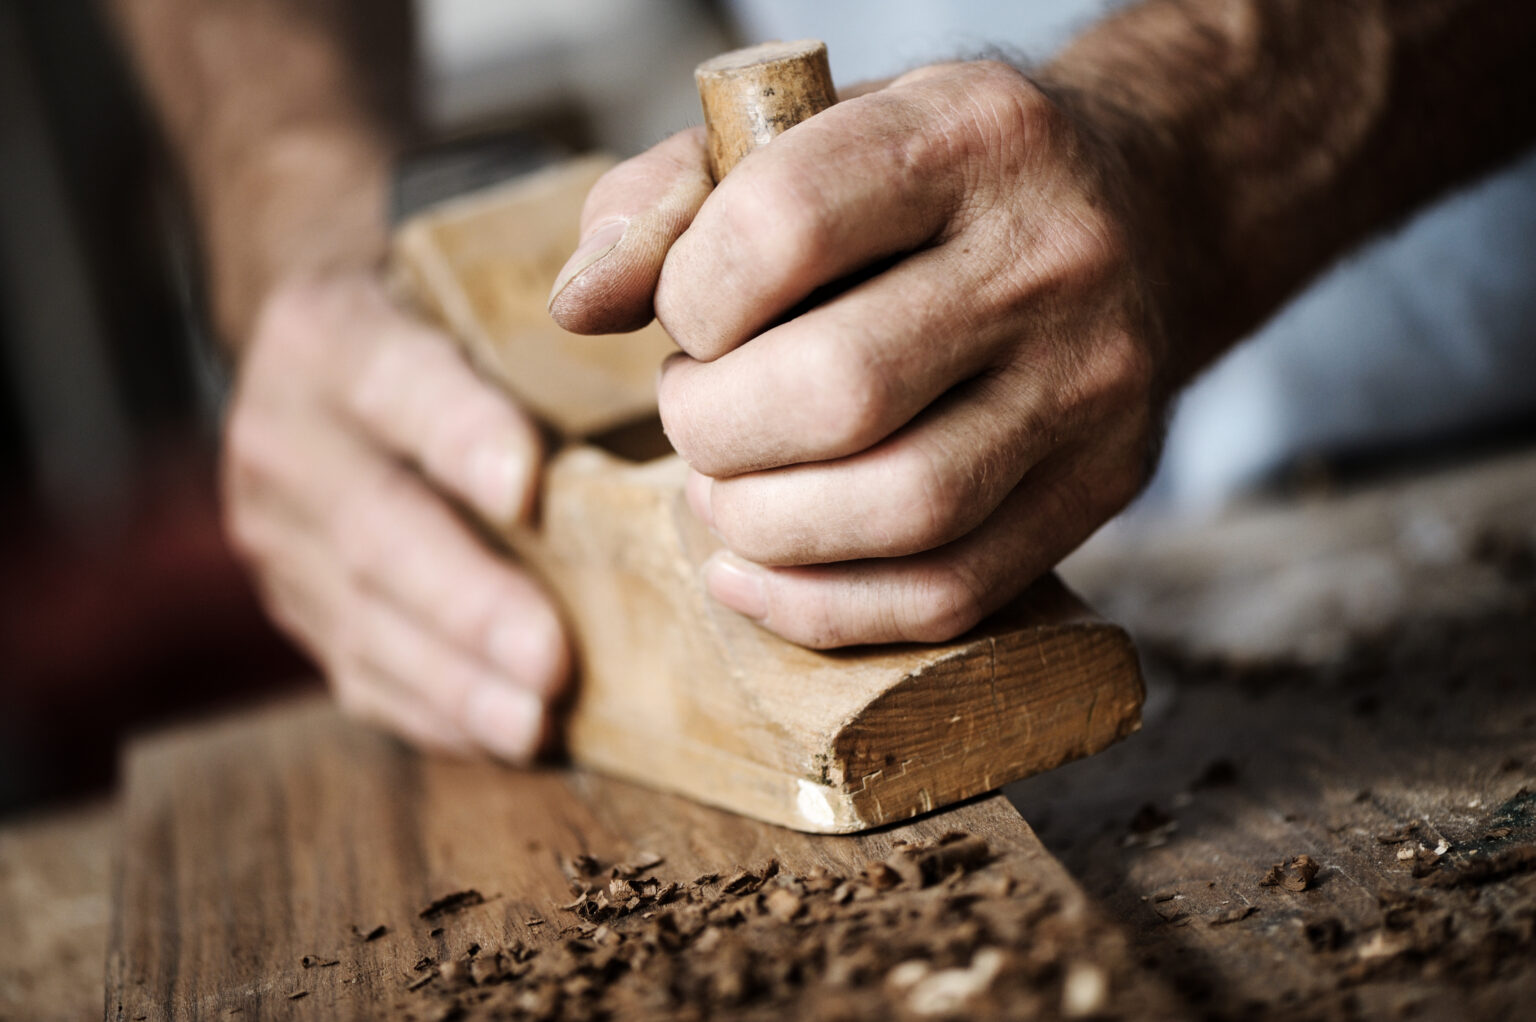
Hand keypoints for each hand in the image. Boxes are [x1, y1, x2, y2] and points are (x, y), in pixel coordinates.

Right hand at [223, 272, 568, 757]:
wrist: (315, 353)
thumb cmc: (438, 315)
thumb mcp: (464, 286)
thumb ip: (543, 322)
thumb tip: (674, 381)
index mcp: (331, 334)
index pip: (396, 382)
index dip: (459, 436)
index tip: (528, 487)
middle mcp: (284, 435)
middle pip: (379, 528)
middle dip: (469, 602)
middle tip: (550, 659)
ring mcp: (275, 532)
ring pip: (364, 617)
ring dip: (455, 681)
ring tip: (533, 722)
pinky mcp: (293, 601)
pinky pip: (356, 668)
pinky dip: (433, 710)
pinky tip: (500, 736)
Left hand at [551, 61, 1166, 647]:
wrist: (1140, 214)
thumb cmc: (938, 183)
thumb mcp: (816, 136)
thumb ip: (674, 199)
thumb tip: (578, 305)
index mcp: (969, 134)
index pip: (783, 229)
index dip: (689, 297)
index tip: (687, 318)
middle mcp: (1050, 257)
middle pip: (840, 390)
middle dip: (714, 430)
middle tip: (694, 416)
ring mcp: (1093, 383)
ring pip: (902, 509)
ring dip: (764, 527)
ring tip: (724, 493)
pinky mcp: (1105, 484)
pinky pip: (952, 592)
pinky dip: (825, 607)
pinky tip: (756, 575)